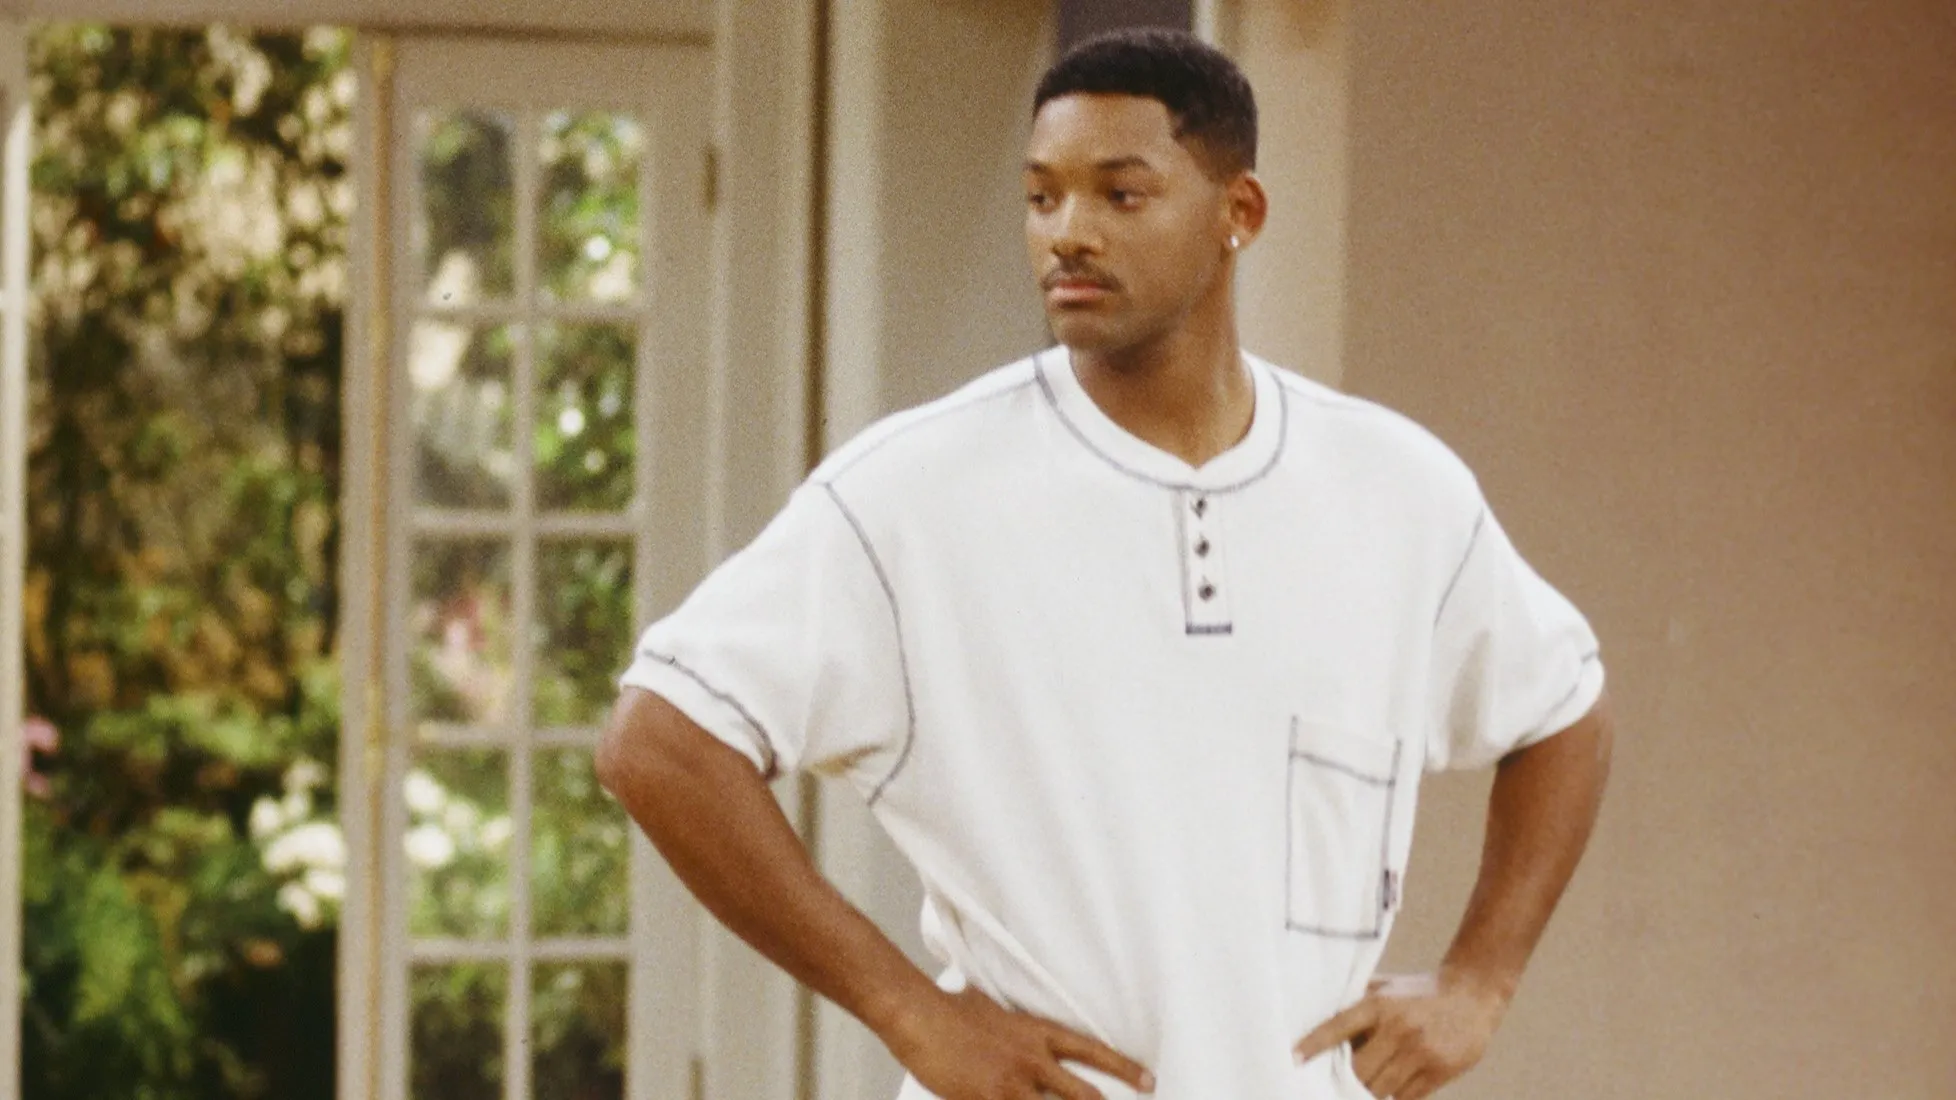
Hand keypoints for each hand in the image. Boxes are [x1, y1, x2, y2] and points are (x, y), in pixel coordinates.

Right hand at [882, 985, 1155, 1099]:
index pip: (1091, 1051)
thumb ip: (1014, 1024)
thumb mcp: (993, 1006)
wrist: (920, 1015)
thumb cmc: (951, 1008)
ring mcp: (1011, 1085)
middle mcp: (1031, 1060)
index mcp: (1036, 1033)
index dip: (1123, 1068)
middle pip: (1082, 1094)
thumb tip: (1019, 1025)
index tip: (1149, 1081)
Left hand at [1292, 970, 1511, 1099]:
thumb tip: (1315, 1016)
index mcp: (1379, 1005)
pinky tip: (1384, 1092)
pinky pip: (1405, 1098)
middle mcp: (1399, 1028)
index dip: (1314, 1044)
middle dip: (1342, 1082)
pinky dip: (1391, 1099)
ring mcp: (1421, 1052)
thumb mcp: (1384, 988)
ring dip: (1366, 1093)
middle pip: (1358, 1071)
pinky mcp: (1440, 1071)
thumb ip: (1354, 1004)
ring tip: (1355, 1091)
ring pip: (1380, 1089)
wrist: (1472, 994)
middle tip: (1327, 1086)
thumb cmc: (1417, 992)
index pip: (1338, 1026)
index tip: (1293, 1059)